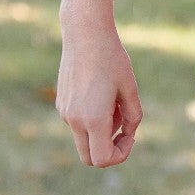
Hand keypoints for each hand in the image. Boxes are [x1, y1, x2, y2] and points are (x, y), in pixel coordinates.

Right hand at [56, 25, 142, 166]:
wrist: (85, 34)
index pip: (103, 159)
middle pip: (89, 158)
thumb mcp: (129, 88)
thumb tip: (129, 133)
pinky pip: (78, 124)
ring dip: (102, 131)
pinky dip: (92, 120)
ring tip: (114, 102)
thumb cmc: (112, 59)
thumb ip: (133, 116)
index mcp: (93, 119)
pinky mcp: (61, 103)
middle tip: (124, 127)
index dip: (121, 154)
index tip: (131, 135)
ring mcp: (65, 113)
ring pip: (84, 139)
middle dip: (109, 150)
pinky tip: (101, 94)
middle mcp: (74, 120)